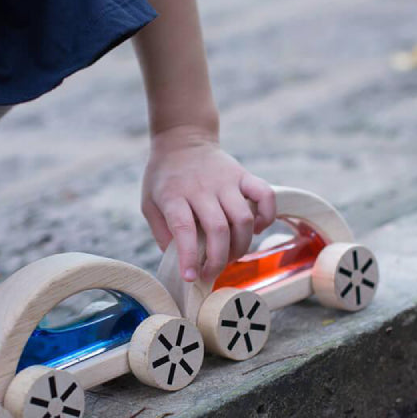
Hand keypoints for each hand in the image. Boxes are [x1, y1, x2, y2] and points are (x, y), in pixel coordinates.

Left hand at [141, 125, 275, 282]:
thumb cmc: (164, 178)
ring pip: (243, 218)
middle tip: (212, 272)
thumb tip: (179, 261)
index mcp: (174, 196)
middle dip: (218, 259)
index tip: (191, 277)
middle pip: (219, 229)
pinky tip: (255, 229)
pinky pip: (265, 196)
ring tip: (230, 255)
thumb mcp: (149, 203)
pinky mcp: (244, 175)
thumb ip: (162, 232)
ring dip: (241, 245)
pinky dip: (266, 217)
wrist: (182, 140)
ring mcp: (226, 181)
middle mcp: (201, 188)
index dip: (189, 256)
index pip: (184, 229)